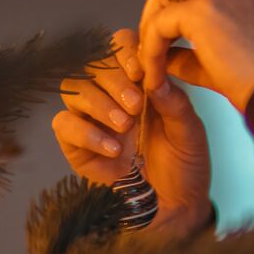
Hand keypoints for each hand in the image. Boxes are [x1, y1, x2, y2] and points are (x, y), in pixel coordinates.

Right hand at [52, 29, 212, 234]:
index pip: (119, 46)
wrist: (177, 207)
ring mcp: (91, 119)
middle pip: (92, 64)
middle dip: (113, 81)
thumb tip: (153, 77)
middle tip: (136, 105)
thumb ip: (174, 102)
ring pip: (73, 89)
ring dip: (99, 104)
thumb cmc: (186, 166)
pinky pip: (64, 125)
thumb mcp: (190, 131)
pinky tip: (114, 149)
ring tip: (125, 127)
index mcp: (139, 82)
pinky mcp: (76, 146)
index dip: (123, 51)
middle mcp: (111, 95)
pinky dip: (86, 132)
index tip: (139, 70)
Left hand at [129, 0, 253, 112]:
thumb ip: (197, 56)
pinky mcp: (205, 10)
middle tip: (153, 46)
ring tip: (149, 61)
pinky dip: (151, 47)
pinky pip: (161, 22)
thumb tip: (163, 57)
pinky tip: (155, 75)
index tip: (172, 43)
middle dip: (160, 9)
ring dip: (151, 23)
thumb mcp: (236, 63)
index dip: (183, 10)